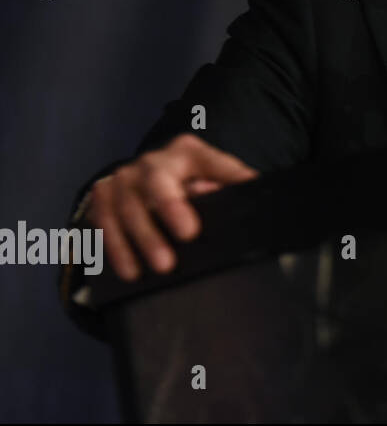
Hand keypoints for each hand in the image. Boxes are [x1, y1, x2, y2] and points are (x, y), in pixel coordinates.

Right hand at [86, 133, 258, 279]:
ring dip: (129, 244)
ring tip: (139, 274)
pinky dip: (110, 247)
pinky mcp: (101, 195)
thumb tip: (246, 187)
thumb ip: (231, 180)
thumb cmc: (195, 178)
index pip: (192, 171)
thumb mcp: (218, 174)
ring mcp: (123, 178)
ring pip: (121, 210)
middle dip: (154, 230)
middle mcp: (150, 162)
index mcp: (187, 152)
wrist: (155, 172)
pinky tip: (121, 269)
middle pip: (151, 191)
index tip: (189, 233)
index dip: (187, 201)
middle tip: (165, 264)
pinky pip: (101, 222)